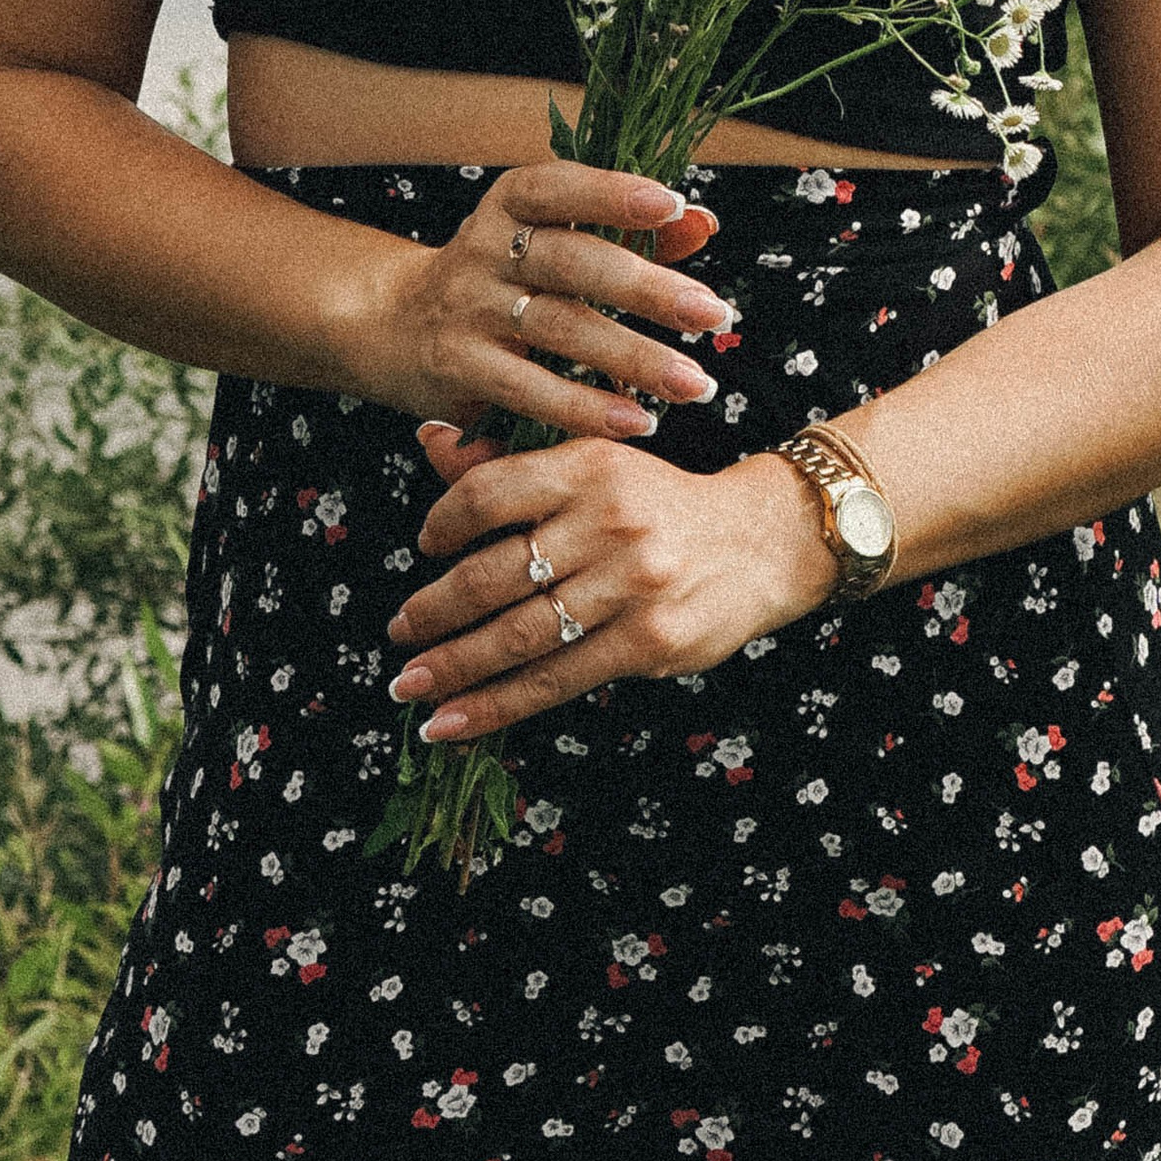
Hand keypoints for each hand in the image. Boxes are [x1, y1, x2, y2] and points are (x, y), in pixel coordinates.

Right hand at [354, 158, 734, 443]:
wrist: (391, 324)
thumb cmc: (500, 277)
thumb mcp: (549, 239)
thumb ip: (624, 230)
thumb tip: (700, 223)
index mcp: (511, 202)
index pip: (561, 187)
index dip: (613, 193)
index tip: (673, 205)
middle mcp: (485, 247)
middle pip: (573, 263)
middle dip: (647, 289)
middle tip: (714, 314)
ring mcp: (469, 308)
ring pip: (559, 330)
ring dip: (633, 359)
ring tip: (694, 384)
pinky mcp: (458, 367)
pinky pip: (528, 389)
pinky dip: (585, 408)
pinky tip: (636, 421)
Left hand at [379, 428, 838, 743]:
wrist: (761, 541)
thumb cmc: (659, 503)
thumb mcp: (595, 466)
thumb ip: (511, 464)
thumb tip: (430, 440)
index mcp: (589, 465)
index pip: (492, 492)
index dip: (444, 522)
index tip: (423, 547)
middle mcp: (609, 520)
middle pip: (497, 573)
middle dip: (436, 610)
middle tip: (399, 633)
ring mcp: (631, 584)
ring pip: (521, 635)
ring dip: (454, 667)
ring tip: (409, 687)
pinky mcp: (647, 640)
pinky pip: (556, 680)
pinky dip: (497, 705)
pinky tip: (453, 720)